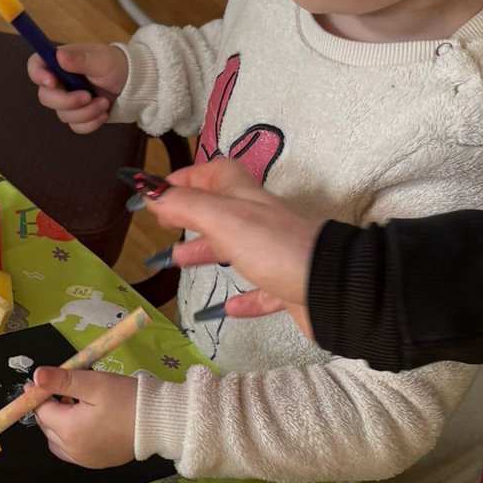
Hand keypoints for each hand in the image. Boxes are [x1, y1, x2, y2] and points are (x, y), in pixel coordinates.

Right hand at [28, 44, 128, 134]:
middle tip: (87, 96)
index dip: (38, 75)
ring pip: (63, 115)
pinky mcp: (79, 116)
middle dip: (67, 101)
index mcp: (61, 63)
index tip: (52, 82)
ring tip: (104, 102)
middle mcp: (60, 82)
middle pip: (46, 97)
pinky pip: (76, 127)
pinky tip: (104, 113)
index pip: (36, 66)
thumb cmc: (117, 66)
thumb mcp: (102, 59)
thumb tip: (59, 56)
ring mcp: (68, 101)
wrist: (135, 85)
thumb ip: (81, 59)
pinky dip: (91, 123)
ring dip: (86, 112)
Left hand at [33, 366, 136, 466]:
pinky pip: (72, 451)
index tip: (36, 381)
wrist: (159, 423)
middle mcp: (72, 450)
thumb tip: (36, 376)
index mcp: (69, 430)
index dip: (37, 395)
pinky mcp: (96, 463)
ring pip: (57, 442)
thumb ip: (63, 380)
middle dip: (47, 409)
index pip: (42, 411)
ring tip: (71, 405)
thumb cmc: (127, 399)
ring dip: (56, 425)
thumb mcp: (95, 383)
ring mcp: (85, 460)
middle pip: (47, 427)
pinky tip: (83, 422)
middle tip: (58, 390)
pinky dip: (69, 437)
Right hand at [146, 159, 321, 336]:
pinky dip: (241, 299)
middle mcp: (260, 221)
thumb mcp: (224, 219)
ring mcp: (276, 254)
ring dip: (205, 254)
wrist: (333, 287)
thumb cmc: (275, 246)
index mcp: (246, 198)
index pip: (213, 174)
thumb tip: (149, 191)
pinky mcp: (288, 287)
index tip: (154, 194)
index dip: (184, 178)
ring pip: (235, 249)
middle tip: (163, 230)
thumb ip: (186, 205)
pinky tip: (225, 308)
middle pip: (220, 211)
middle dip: (189, 218)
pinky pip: (260, 290)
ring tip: (175, 264)